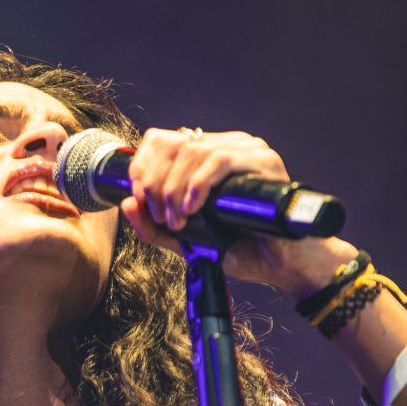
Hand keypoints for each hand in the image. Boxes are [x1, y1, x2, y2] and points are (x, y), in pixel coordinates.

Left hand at [121, 127, 354, 294]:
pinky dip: (198, 185)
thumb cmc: (240, 250)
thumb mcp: (184, 241)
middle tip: (161, 217)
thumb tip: (126, 203)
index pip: (162, 140)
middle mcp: (226, 146)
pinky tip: (193, 208)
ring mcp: (247, 150)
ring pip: (192, 151)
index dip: (143, 167)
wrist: (280, 265)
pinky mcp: (264, 162)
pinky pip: (220, 160)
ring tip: (178, 220)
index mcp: (207, 157)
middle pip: (173, 143)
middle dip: (156, 183)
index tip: (141, 200)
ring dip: (175, 188)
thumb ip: (153, 228)